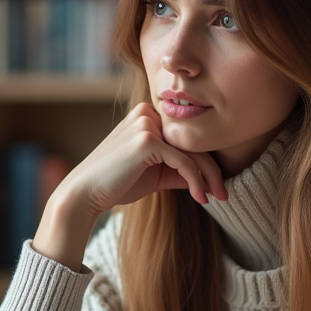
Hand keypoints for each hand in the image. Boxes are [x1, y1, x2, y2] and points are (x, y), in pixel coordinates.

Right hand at [32, 103, 226, 267]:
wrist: (85, 193)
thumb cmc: (116, 184)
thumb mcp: (155, 175)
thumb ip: (179, 170)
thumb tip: (208, 178)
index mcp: (147, 116)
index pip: (186, 137)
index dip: (206, 161)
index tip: (218, 185)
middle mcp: (147, 113)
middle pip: (193, 142)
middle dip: (213, 170)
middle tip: (225, 193)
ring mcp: (146, 124)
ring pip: (192, 151)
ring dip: (209, 177)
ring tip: (218, 197)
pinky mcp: (147, 140)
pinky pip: (183, 161)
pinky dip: (196, 180)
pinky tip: (201, 197)